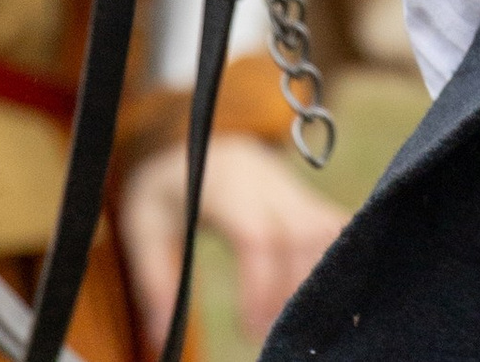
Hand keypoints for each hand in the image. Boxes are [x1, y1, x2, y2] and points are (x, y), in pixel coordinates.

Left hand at [120, 133, 347, 344]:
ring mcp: (293, 189)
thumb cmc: (168, 190)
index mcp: (224, 187)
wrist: (201, 143)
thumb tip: (163, 337)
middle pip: (300, 236)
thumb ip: (155, 281)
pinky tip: (318, 293)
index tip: (250, 330)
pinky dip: (335, 259)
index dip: (260, 285)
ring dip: (316, 276)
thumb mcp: (144, 229)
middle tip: (273, 333)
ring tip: (292, 316)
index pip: (257, 236)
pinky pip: (335, 227)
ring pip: (326, 231)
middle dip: (292, 289)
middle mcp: (268, 184)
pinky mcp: (308, 199)